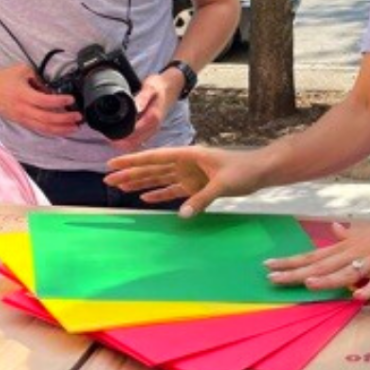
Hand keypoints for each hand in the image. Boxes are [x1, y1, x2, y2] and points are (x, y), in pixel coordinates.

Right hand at [0, 64, 82, 135]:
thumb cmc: (2, 78)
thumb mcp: (23, 71)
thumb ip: (39, 79)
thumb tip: (52, 90)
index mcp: (23, 95)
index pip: (45, 101)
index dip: (60, 101)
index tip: (72, 99)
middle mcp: (22, 109)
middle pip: (47, 118)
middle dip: (65, 119)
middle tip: (78, 117)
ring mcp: (21, 118)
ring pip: (43, 127)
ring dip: (60, 129)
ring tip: (74, 127)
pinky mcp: (20, 122)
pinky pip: (38, 129)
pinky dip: (51, 131)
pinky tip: (61, 131)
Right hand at [105, 144, 269, 213]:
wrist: (261, 171)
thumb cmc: (244, 170)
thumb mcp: (223, 183)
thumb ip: (202, 198)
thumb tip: (182, 214)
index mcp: (189, 155)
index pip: (156, 157)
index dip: (133, 161)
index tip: (114, 163)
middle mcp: (186, 163)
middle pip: (153, 168)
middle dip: (130, 172)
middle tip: (108, 179)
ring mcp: (190, 175)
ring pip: (159, 179)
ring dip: (140, 183)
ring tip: (119, 187)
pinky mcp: (197, 186)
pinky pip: (173, 190)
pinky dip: (159, 194)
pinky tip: (145, 198)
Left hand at [109, 71, 180, 153]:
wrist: (170, 87)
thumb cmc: (158, 86)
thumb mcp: (150, 87)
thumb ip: (142, 98)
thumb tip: (135, 109)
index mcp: (152, 118)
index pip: (134, 134)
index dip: (120, 136)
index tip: (108, 135)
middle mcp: (154, 127)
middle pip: (134, 143)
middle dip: (119, 143)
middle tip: (106, 137)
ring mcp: (153, 130)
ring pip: (136, 145)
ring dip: (124, 144)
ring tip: (111, 138)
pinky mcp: (152, 130)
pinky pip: (139, 142)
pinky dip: (129, 142)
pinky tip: (121, 136)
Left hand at [264, 202, 369, 300]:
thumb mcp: (365, 232)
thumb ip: (347, 235)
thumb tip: (334, 228)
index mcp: (347, 246)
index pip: (313, 255)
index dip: (291, 262)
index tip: (267, 266)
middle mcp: (356, 253)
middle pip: (323, 265)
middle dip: (297, 273)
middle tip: (272, 279)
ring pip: (348, 272)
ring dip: (328, 279)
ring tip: (308, 284)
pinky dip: (369, 288)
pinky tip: (357, 296)